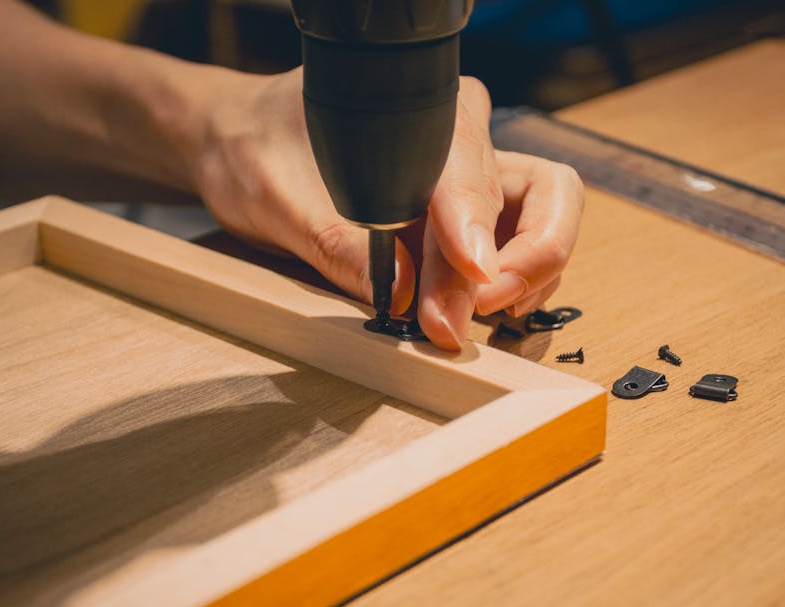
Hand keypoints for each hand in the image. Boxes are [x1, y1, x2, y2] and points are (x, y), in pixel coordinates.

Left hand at [189, 69, 582, 349]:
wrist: (242, 142)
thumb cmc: (256, 150)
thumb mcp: (280, 200)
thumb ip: (341, 245)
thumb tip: (405, 294)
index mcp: (419, 109)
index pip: (469, 170)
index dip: (476, 227)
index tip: (475, 275)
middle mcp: (458, 135)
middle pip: (523, 198)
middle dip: (512, 263)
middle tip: (463, 316)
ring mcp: (468, 175)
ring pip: (541, 218)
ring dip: (524, 276)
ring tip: (463, 319)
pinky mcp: (463, 212)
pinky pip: (520, 244)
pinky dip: (513, 282)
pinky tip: (476, 308)